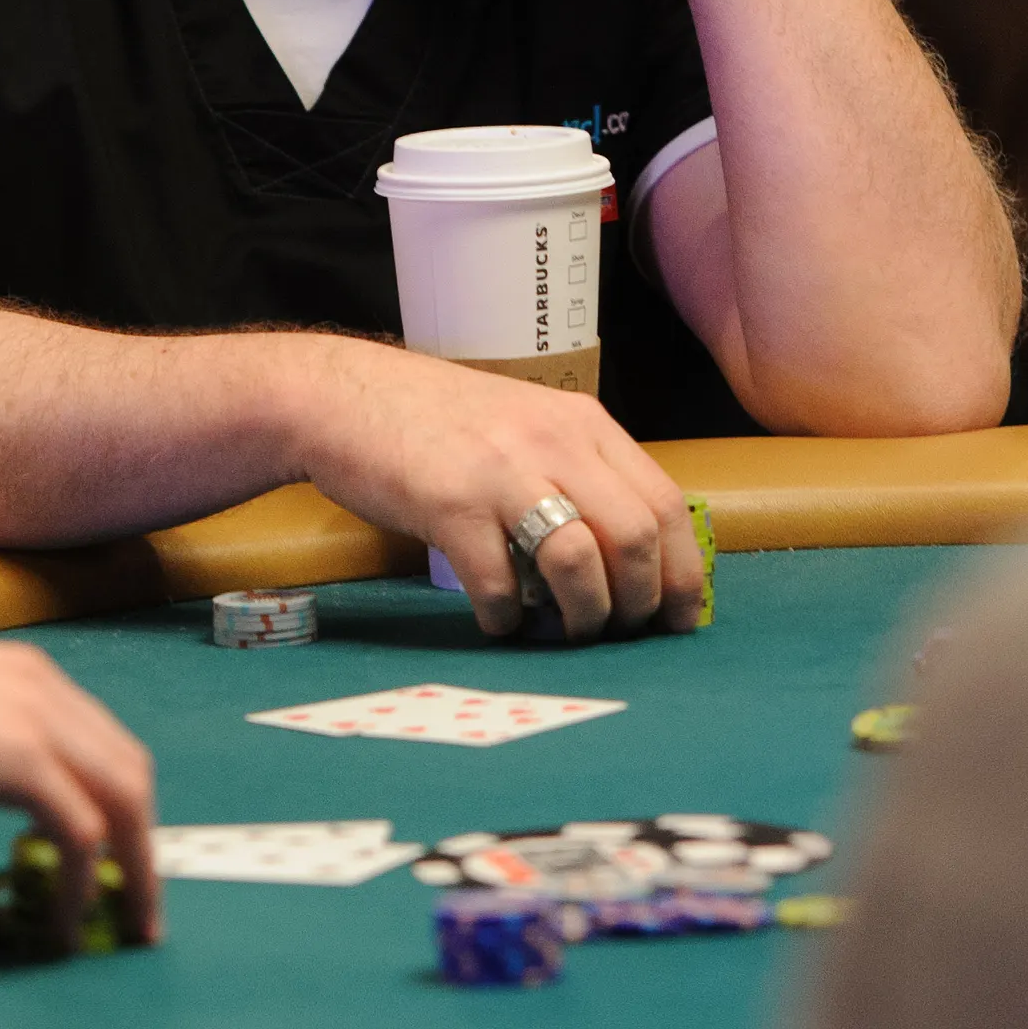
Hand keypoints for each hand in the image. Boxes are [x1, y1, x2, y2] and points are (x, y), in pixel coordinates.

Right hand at [0, 623, 158, 947]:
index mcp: (14, 680)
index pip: (94, 741)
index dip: (110, 803)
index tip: (113, 860)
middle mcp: (40, 688)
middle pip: (126, 767)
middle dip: (140, 838)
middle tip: (136, 905)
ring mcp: (37, 719)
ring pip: (124, 795)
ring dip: (134, 865)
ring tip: (129, 925)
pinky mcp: (22, 757)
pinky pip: (82, 831)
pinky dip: (84, 883)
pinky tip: (64, 925)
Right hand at [290, 336, 705, 641]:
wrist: (343, 396)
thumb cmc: (437, 423)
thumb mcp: (524, 426)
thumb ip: (575, 472)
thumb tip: (632, 556)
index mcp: (580, 423)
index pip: (664, 502)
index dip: (684, 572)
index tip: (679, 620)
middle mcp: (552, 441)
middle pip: (637, 537)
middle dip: (641, 603)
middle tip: (618, 632)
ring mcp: (502, 471)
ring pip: (580, 563)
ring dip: (582, 617)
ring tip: (561, 631)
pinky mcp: (451, 505)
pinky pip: (501, 585)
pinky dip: (506, 619)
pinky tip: (496, 620)